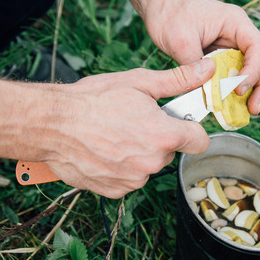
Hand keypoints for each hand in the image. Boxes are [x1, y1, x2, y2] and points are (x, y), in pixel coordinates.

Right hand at [8, 59, 213, 198]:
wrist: (51, 123)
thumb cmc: (93, 100)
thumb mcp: (140, 82)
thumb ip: (179, 79)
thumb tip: (207, 70)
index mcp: (164, 135)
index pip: (200, 141)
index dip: (191, 129)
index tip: (179, 123)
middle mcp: (153, 162)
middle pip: (171, 151)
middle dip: (160, 138)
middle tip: (136, 123)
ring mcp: (134, 179)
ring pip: (149, 165)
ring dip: (140, 154)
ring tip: (117, 136)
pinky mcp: (117, 190)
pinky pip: (131, 179)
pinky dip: (123, 167)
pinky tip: (106, 151)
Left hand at [124, 0, 259, 113]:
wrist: (160, 5)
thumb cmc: (170, 14)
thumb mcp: (181, 41)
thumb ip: (195, 68)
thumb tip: (207, 94)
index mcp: (235, 22)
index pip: (257, 48)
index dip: (253, 71)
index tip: (239, 89)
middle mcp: (240, 34)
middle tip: (253, 108)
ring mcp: (234, 45)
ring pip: (255, 70)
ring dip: (254, 91)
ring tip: (249, 111)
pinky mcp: (225, 57)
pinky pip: (238, 75)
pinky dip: (238, 90)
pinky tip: (234, 106)